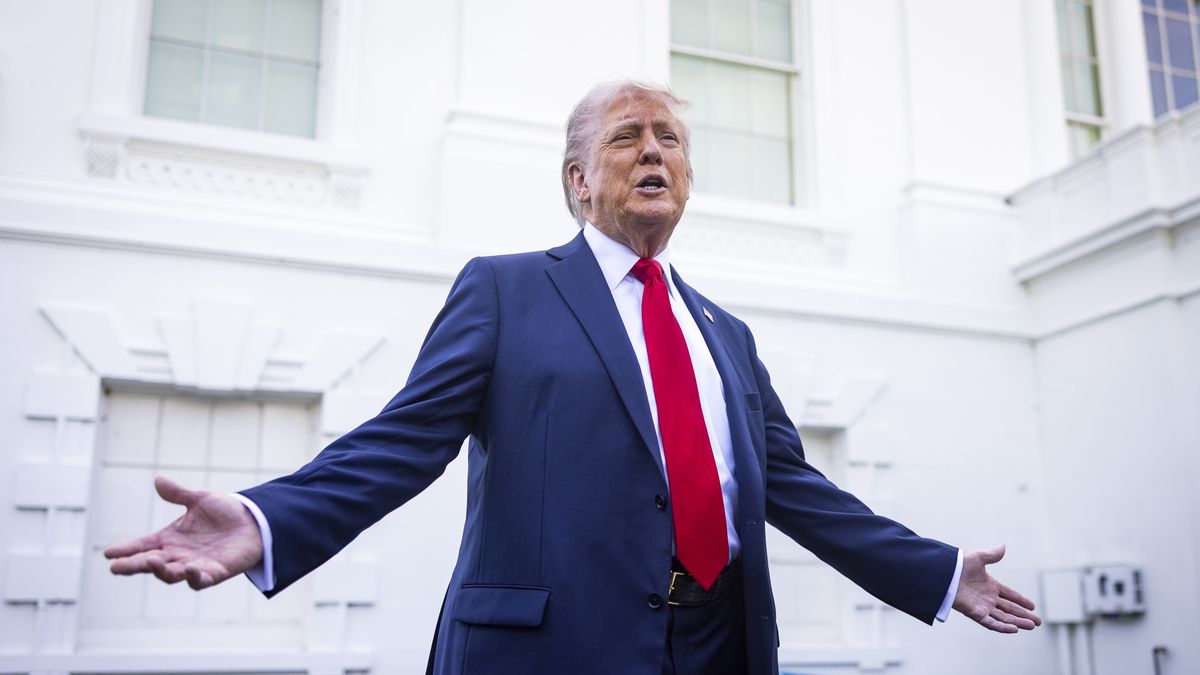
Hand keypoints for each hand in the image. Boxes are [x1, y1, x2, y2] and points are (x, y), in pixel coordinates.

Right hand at [104, 475, 263, 589]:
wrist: (255, 522)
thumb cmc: (225, 512)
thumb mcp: (200, 499)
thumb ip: (178, 494)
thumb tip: (158, 479)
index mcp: (169, 539)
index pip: (142, 546)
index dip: (126, 549)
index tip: (108, 552)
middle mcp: (177, 555)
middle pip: (150, 563)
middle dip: (133, 565)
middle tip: (116, 567)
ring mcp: (194, 566)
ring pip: (171, 574)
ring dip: (161, 570)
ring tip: (151, 562)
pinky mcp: (214, 573)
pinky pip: (200, 580)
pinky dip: (193, 577)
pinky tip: (188, 569)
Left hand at [952, 544, 1041, 632]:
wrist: (943, 572)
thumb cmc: (958, 563)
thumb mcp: (978, 558)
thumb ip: (992, 555)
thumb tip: (1003, 546)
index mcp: (989, 585)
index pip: (1009, 595)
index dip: (1021, 600)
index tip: (1033, 606)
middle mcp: (987, 597)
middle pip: (1009, 609)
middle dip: (1024, 615)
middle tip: (1038, 622)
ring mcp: (981, 606)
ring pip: (1003, 617)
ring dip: (1017, 622)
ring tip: (1032, 626)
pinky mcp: (975, 613)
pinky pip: (991, 622)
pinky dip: (1002, 627)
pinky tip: (1015, 629)